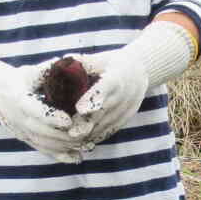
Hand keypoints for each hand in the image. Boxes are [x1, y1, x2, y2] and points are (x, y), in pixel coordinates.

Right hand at [0, 45, 81, 159]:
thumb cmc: (21, 79)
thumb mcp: (31, 71)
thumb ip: (48, 69)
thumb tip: (69, 62)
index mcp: (19, 100)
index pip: (35, 112)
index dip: (51, 118)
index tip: (68, 121)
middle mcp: (18, 119)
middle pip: (41, 132)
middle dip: (63, 135)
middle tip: (84, 134)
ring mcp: (21, 132)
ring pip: (43, 144)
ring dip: (64, 147)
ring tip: (85, 144)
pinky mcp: (26, 140)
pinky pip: (43, 151)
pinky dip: (60, 156)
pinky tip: (77, 158)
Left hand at [67, 20, 197, 148]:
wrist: (140, 71)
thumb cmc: (112, 63)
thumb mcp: (100, 58)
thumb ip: (82, 62)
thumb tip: (60, 62)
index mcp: (117, 75)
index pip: (106, 88)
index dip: (93, 98)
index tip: (79, 109)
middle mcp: (125, 92)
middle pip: (105, 110)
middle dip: (86, 122)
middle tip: (68, 132)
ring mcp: (128, 106)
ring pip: (108, 123)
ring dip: (90, 133)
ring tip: (72, 139)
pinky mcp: (128, 116)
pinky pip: (113, 129)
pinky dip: (98, 136)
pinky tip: (84, 141)